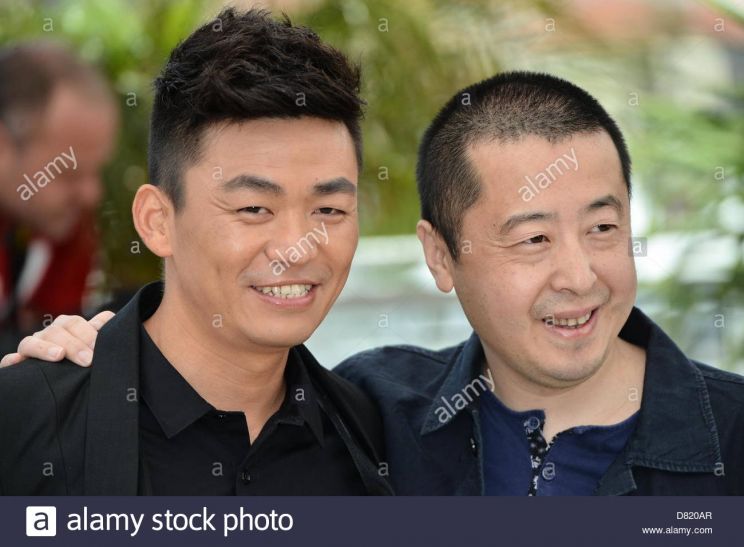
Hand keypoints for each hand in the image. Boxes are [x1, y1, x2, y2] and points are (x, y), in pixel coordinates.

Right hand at [0, 311, 114, 367]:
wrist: (62, 391)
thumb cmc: (85, 366)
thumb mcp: (96, 351)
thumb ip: (104, 338)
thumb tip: (116, 321)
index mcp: (70, 329)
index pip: (79, 322)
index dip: (91, 330)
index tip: (101, 346)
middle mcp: (51, 336)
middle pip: (60, 329)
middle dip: (76, 343)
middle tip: (89, 360)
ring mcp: (33, 348)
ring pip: (33, 340)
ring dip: (45, 347)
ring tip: (59, 356)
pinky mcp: (18, 364)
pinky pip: (9, 360)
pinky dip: (12, 360)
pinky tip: (17, 362)